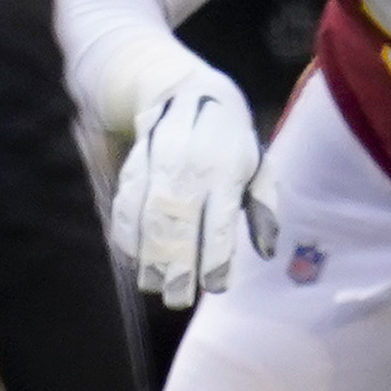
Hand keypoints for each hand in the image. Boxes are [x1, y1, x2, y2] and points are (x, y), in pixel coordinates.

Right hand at [109, 68, 271, 306]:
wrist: (186, 90)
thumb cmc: (231, 142)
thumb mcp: (259, 166)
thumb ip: (263, 209)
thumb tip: (266, 252)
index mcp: (227, 173)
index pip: (220, 223)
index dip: (216, 257)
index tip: (216, 286)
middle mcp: (190, 170)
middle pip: (180, 226)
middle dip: (177, 267)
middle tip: (176, 299)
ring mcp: (158, 167)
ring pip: (148, 218)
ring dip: (148, 256)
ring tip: (152, 285)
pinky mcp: (134, 166)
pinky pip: (125, 204)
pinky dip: (125, 232)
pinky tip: (130, 256)